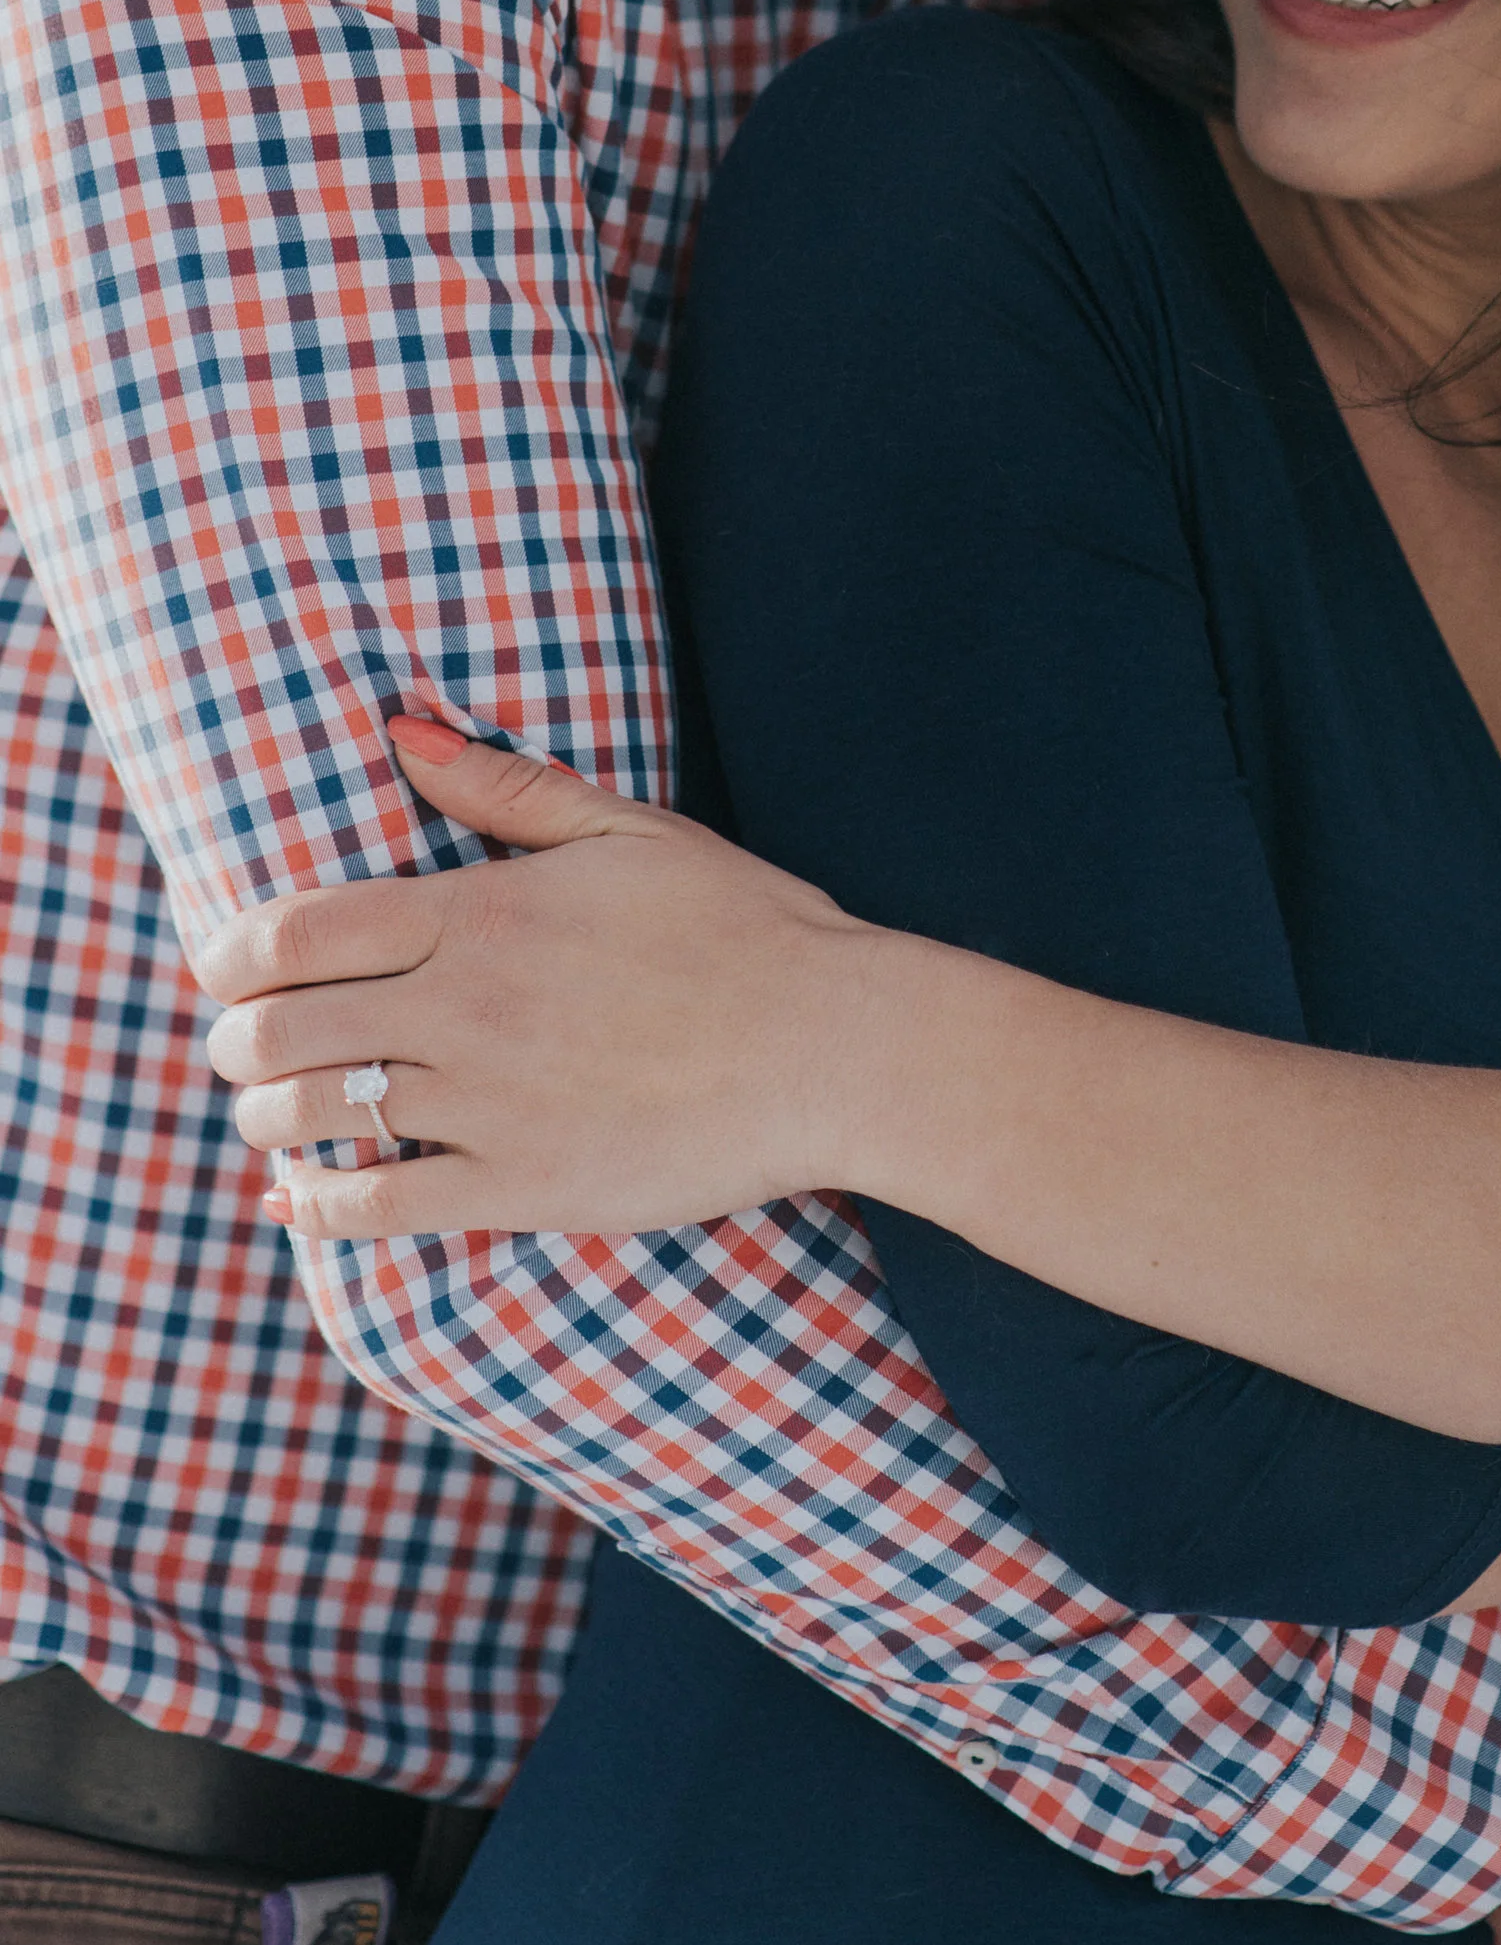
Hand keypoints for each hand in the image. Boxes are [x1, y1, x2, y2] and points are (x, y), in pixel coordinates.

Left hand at [196, 727, 902, 1237]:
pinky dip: (313, 1207)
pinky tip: (299, 1197)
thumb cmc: (744, 926)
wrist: (834, 1047)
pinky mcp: (518, 1190)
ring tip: (275, 1110)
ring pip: (310, 1120)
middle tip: (244, 1043)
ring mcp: (488, 1107)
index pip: (295, 932)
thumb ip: (509, 788)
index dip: (230, 953)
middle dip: (235, 1040)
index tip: (221, 966)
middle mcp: (466, 1009)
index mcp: (483, 913)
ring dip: (266, 1117)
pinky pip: (372, 1211)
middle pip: (276, 1032)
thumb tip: (404, 733)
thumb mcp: (631, 831)